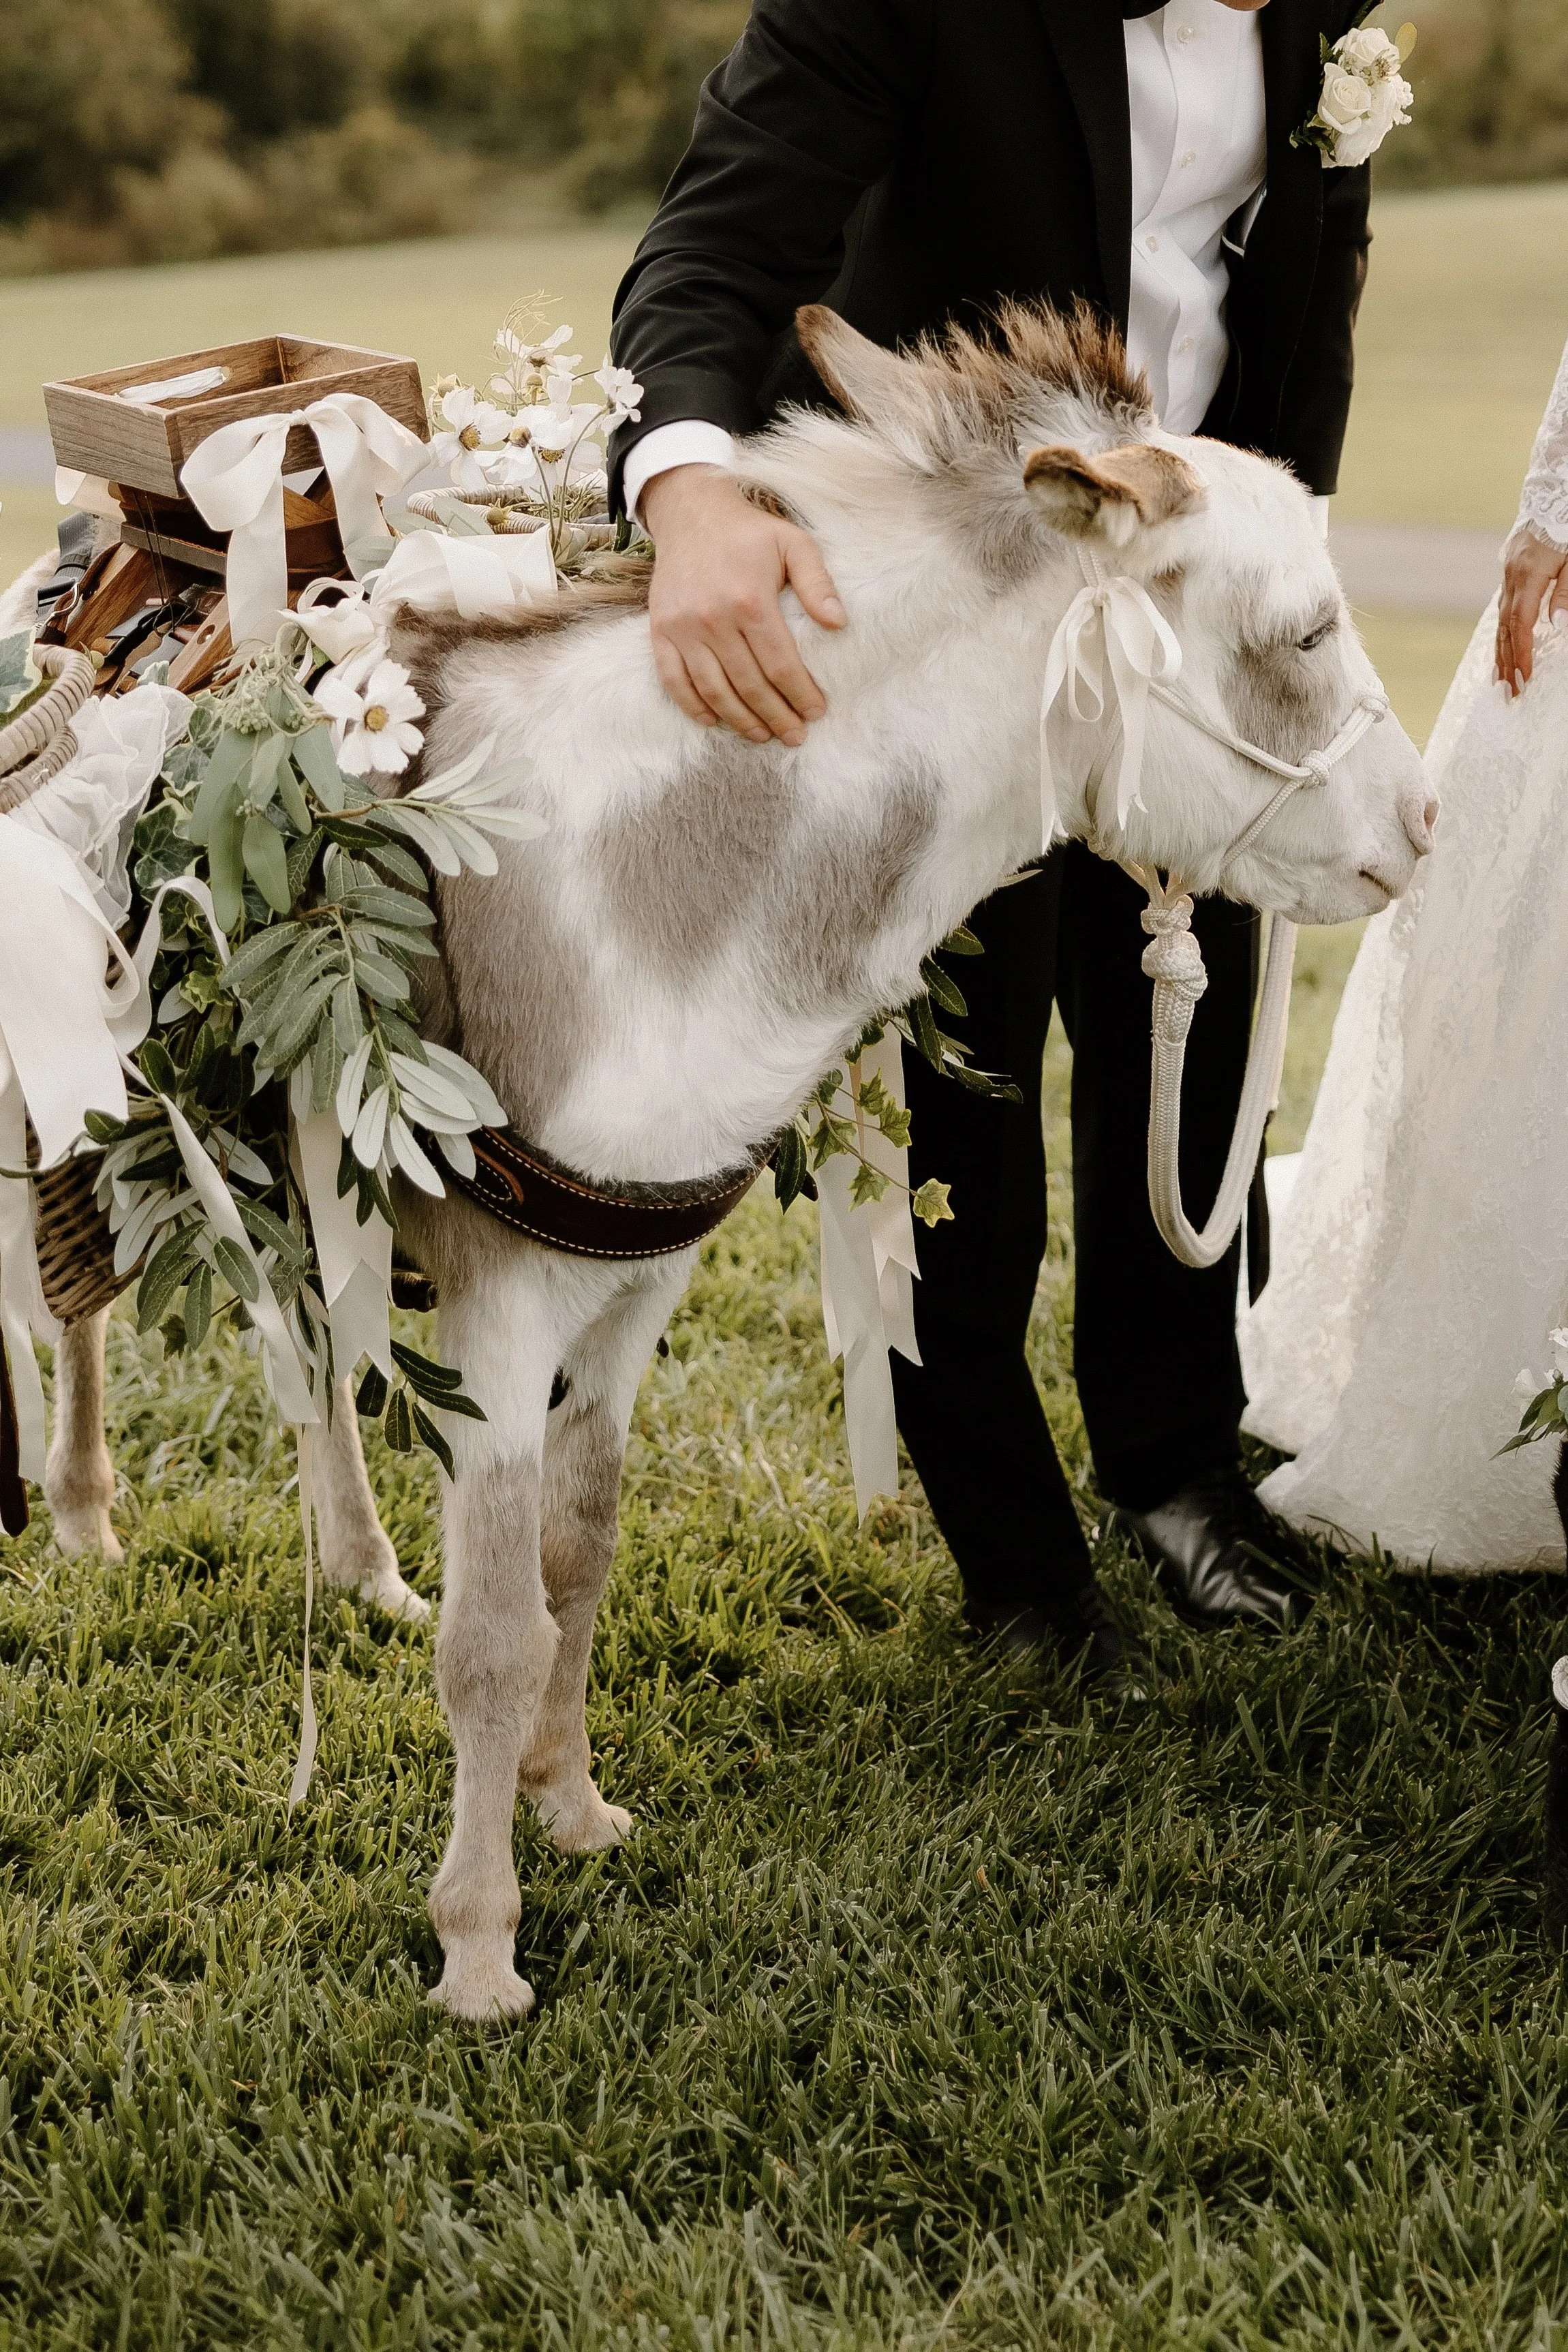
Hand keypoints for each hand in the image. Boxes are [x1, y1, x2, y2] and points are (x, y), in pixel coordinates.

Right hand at [642, 465, 844, 745]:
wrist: (691, 513)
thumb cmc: (750, 533)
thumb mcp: (794, 543)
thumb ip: (817, 583)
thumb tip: (838, 623)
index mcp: (750, 600)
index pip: (780, 664)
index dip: (800, 694)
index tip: (815, 712)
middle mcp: (713, 618)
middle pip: (749, 685)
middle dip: (776, 716)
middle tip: (794, 735)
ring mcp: (682, 627)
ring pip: (714, 690)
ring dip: (740, 720)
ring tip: (762, 735)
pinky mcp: (661, 630)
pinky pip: (674, 679)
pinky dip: (693, 705)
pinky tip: (714, 721)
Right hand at [1496, 523, 1567, 694]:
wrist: (1556, 489)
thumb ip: (1565, 593)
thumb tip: (1556, 627)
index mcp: (1530, 574)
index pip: (1522, 623)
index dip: (1522, 653)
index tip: (1524, 679)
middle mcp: (1513, 576)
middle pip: (1507, 627)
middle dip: (1508, 662)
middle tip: (1510, 692)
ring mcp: (1509, 573)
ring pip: (1501, 620)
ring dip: (1501, 652)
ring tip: (1501, 680)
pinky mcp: (1510, 570)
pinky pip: (1502, 608)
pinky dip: (1501, 632)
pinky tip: (1501, 647)